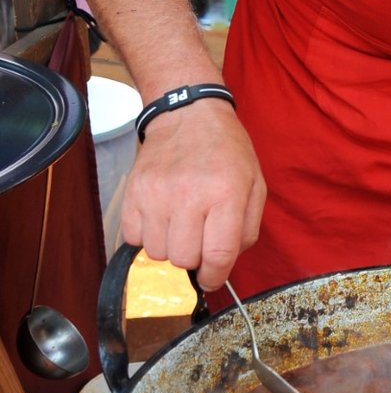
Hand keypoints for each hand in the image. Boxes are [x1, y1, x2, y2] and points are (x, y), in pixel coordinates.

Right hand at [120, 98, 266, 290]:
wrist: (187, 114)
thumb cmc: (226, 151)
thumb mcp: (255, 184)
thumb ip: (247, 228)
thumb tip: (226, 263)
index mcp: (225, 193)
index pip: (217, 255)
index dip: (215, 277)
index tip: (212, 278)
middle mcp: (189, 195)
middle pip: (183, 259)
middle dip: (194, 257)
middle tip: (199, 237)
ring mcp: (156, 194)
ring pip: (156, 253)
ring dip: (170, 246)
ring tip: (180, 222)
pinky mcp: (132, 192)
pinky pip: (133, 238)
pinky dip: (147, 235)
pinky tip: (161, 216)